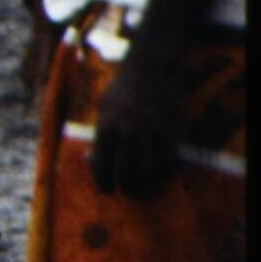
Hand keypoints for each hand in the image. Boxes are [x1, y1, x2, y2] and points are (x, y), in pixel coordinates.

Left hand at [90, 44, 185, 201]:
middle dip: (125, 187)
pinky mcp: (170, 131)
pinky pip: (167, 160)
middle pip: (125, 173)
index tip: (106, 190)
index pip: (102, 165)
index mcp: (106, 127)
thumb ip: (98, 133)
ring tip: (143, 186)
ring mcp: (150, 132)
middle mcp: (127, 132)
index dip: (103, 182)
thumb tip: (89, 158)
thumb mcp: (102, 107)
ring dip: (145, 183)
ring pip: (148, 171)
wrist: (150, 70)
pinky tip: (160, 173)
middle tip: (126, 191)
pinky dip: (164, 170)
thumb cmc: (122, 89)